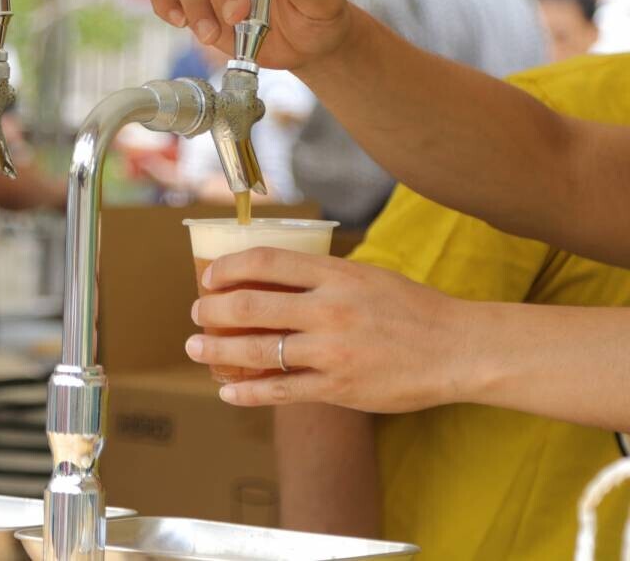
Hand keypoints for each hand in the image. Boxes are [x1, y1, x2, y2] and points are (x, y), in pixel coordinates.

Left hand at [184, 248, 468, 412]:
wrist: (458, 349)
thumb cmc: (411, 309)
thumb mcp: (365, 276)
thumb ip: (321, 277)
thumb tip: (271, 277)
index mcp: (335, 275)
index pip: (265, 262)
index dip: (228, 268)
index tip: (209, 276)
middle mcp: (329, 309)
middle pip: (250, 305)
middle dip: (212, 310)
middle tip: (196, 313)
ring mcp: (332, 351)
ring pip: (258, 349)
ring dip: (217, 350)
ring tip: (195, 349)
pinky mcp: (338, 388)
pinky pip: (281, 390)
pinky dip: (247, 391)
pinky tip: (228, 391)